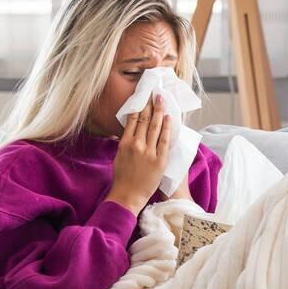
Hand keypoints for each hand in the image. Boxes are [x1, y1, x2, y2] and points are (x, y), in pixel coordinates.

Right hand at [105, 95, 170, 214]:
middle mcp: (136, 145)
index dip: (139, 107)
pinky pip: (164, 140)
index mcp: (124, 143)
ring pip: (155, 127)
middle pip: (144, 120)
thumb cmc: (122, 178)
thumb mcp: (119, 156)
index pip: (132, 120)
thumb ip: (125, 143)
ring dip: (159, 111)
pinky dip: (167, 128)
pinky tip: (168, 117)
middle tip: (155, 93)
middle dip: (150, 105)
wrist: (128, 196)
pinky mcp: (159, 160)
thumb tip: (130, 131)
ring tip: (162, 100)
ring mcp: (149, 152)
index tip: (143, 97)